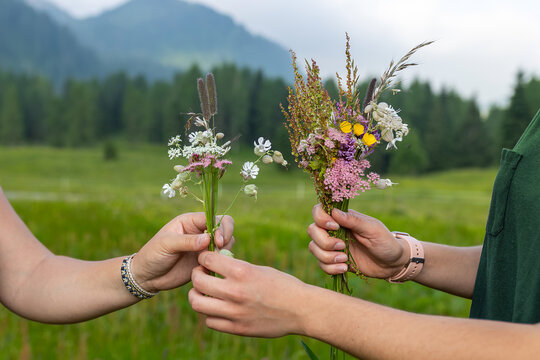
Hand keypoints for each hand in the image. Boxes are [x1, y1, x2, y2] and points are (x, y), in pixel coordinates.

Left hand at [131, 213, 233, 292]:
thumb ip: (187, 241)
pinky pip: (221, 259)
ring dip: (224, 251)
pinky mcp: (206, 261)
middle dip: (226, 237)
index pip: (214, 217)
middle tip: (220, 250)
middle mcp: (200, 232)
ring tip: (211, 261)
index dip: (220, 227)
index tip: (218, 241)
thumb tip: (208, 238)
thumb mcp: (166, 245)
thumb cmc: (152, 255)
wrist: (147, 276)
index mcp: (190, 221)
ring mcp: (204, 247)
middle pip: (225, 227)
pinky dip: (221, 263)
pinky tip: (209, 270)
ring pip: (226, 243)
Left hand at [189, 251, 309, 337]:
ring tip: (205, 293)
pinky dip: (211, 314)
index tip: (207, 260)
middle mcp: (235, 292)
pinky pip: (211, 321)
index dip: (204, 258)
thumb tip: (215, 268)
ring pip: (198, 304)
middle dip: (197, 275)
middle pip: (197, 282)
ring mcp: (234, 313)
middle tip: (203, 275)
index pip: (207, 260)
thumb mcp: (259, 269)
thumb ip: (236, 269)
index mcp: (242, 271)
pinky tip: (219, 308)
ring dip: (197, 296)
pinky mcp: (237, 329)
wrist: (301, 310)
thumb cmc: (283, 285)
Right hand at [307, 204, 408, 277]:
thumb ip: (353, 221)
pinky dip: (330, 268)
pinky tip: (344, 268)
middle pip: (312, 230)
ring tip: (345, 260)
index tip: (335, 228)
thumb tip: (334, 212)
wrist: (392, 264)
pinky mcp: (333, 261)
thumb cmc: (385, 242)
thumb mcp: (373, 229)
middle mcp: (333, 231)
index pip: (319, 211)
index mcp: (342, 218)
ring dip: (327, 256)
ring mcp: (332, 246)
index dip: (321, 219)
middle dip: (324, 241)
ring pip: (313, 248)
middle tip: (342, 247)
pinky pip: (321, 264)